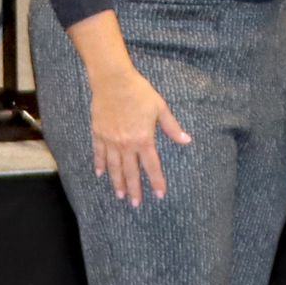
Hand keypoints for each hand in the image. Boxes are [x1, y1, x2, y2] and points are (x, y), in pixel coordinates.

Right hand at [87, 57, 192, 203]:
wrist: (113, 80)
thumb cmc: (139, 92)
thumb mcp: (160, 108)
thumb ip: (172, 127)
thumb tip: (187, 140)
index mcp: (144, 138)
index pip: (152, 166)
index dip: (157, 181)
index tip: (159, 194)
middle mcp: (126, 143)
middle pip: (131, 171)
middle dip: (134, 189)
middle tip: (135, 204)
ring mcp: (110, 140)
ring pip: (114, 166)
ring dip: (117, 182)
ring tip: (119, 195)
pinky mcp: (98, 133)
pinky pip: (99, 153)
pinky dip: (99, 164)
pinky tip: (99, 174)